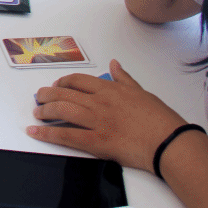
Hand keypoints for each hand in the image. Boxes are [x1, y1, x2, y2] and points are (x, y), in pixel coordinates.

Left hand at [28, 60, 188, 171]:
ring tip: (37, 113)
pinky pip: (66, 135)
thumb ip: (124, 79)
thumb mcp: (142, 93)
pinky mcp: (97, 141)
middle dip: (48, 95)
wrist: (170, 142)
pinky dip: (48, 133)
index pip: (78, 80)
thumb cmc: (161, 121)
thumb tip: (115, 64)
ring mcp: (97, 121)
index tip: (57, 85)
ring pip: (62, 110)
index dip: (63, 82)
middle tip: (39, 98)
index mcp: (111, 90)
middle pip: (65, 93)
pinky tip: (36, 131)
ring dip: (45, 111)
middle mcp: (100, 103)